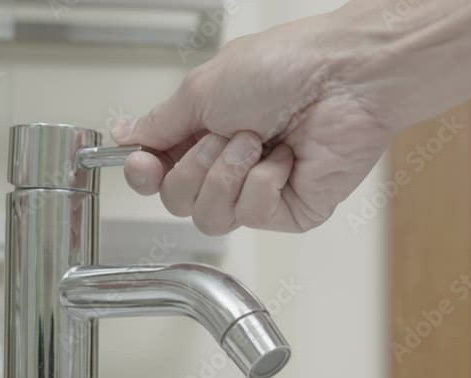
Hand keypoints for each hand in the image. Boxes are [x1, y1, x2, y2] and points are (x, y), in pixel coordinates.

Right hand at [112, 13, 392, 234]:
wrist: (344, 76)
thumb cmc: (286, 66)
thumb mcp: (203, 89)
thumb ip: (160, 123)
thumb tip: (127, 136)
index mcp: (204, 133)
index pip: (157, 176)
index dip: (145, 176)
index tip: (143, 162)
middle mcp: (229, 165)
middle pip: (177, 201)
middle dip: (195, 167)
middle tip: (225, 134)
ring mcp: (260, 191)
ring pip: (209, 217)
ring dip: (227, 174)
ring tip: (256, 140)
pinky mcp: (290, 211)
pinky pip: (251, 215)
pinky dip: (264, 181)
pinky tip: (286, 157)